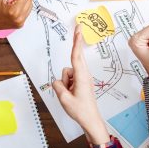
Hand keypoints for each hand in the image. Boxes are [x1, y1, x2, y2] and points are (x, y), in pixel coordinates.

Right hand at [0, 0, 32, 33]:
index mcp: (14, 11)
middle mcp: (19, 19)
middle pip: (29, 1)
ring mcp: (20, 23)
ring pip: (29, 7)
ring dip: (22, 3)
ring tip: (10, 5)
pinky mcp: (19, 25)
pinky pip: (26, 13)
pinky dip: (21, 9)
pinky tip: (11, 9)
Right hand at [53, 25, 109, 144]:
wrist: (90, 120)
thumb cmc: (80, 110)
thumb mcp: (64, 99)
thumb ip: (58, 86)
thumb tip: (58, 81)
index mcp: (81, 77)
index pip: (76, 56)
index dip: (76, 41)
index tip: (78, 30)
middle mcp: (83, 75)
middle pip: (72, 61)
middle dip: (73, 50)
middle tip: (78, 28)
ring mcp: (82, 78)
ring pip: (67, 73)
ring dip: (65, 82)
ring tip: (70, 95)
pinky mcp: (81, 82)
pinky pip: (68, 79)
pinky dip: (66, 86)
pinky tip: (71, 95)